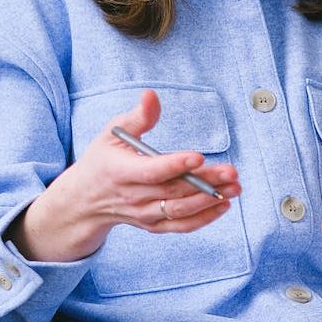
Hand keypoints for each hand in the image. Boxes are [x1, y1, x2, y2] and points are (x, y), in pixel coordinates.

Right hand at [7, 89, 241, 262]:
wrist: (85, 200)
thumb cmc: (102, 160)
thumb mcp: (112, 133)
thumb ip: (137, 117)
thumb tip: (152, 95)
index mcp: (120, 172)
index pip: (151, 171)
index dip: (175, 165)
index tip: (198, 156)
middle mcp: (133, 197)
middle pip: (174, 191)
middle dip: (205, 182)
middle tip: (232, 171)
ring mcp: (144, 215)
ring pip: (180, 211)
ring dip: (210, 201)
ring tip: (235, 188)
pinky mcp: (153, 226)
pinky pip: (181, 226)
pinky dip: (203, 218)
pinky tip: (223, 205)